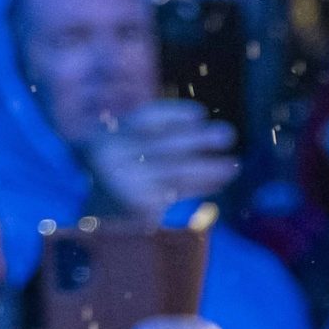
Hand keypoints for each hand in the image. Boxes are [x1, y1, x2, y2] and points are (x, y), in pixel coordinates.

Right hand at [84, 100, 238, 217]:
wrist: (94, 214)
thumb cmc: (119, 170)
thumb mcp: (126, 145)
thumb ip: (155, 133)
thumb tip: (200, 121)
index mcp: (108, 135)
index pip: (145, 118)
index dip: (174, 114)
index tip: (200, 114)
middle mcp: (112, 156)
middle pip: (165, 144)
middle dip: (200, 139)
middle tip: (228, 134)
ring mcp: (126, 182)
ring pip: (177, 171)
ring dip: (210, 167)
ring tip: (234, 164)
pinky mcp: (140, 205)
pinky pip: (180, 192)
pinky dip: (203, 185)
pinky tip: (220, 181)